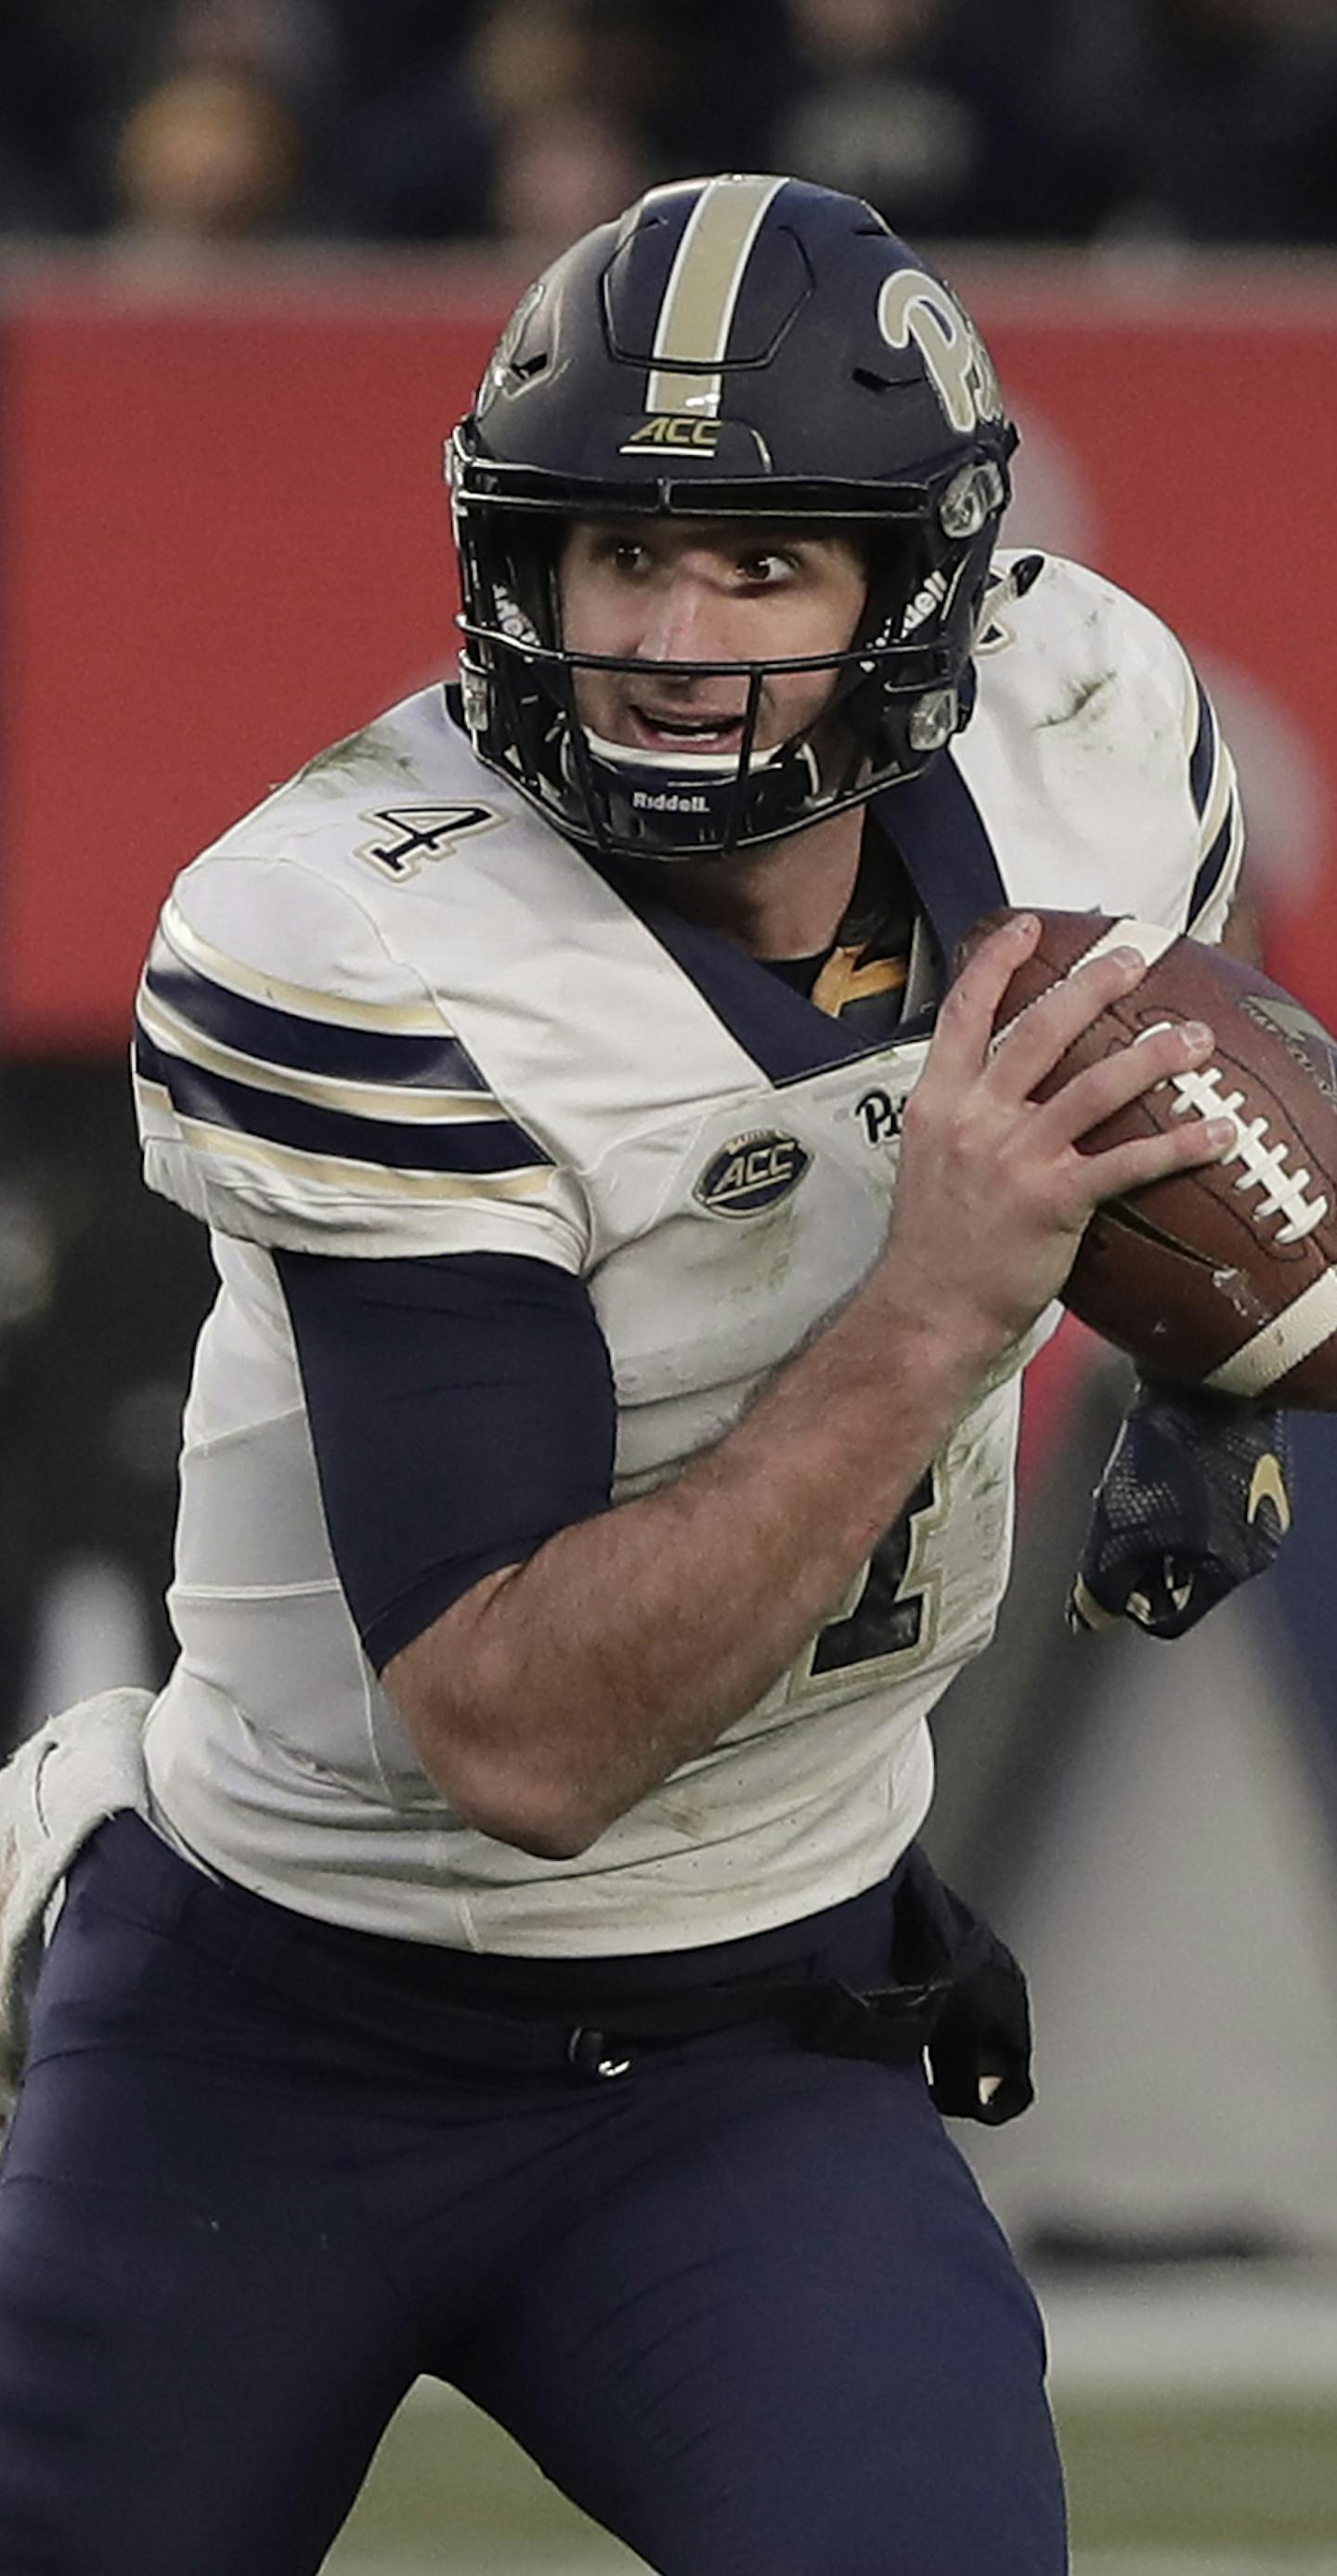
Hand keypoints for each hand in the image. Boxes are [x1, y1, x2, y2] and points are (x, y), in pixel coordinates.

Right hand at [877, 914, 1235, 1374]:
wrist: (927, 1310)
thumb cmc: (932, 1243)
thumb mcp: (928, 1158)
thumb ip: (962, 1110)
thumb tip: (1000, 1078)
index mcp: (939, 1102)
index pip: (963, 1012)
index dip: (995, 962)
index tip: (1026, 927)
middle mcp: (975, 1120)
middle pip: (1040, 1029)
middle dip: (1092, 984)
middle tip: (1132, 960)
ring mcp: (1014, 1159)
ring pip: (1094, 1085)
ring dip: (1152, 1054)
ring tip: (1192, 1037)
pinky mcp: (1052, 1202)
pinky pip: (1127, 1163)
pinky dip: (1177, 1145)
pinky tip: (1215, 1135)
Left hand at [1068, 1379, 1292, 1638]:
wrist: (1202, 1372)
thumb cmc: (1166, 1450)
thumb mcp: (1120, 1524)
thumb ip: (1102, 1583)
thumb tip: (1087, 1621)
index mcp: (1231, 1567)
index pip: (1173, 1617)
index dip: (1129, 1603)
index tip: (1103, 1576)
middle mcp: (1257, 1541)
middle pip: (1184, 1577)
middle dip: (1144, 1561)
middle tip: (1114, 1525)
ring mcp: (1263, 1499)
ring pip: (1196, 1536)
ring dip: (1159, 1524)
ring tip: (1131, 1487)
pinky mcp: (1255, 1463)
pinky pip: (1209, 1497)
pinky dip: (1177, 1492)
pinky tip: (1154, 1461)